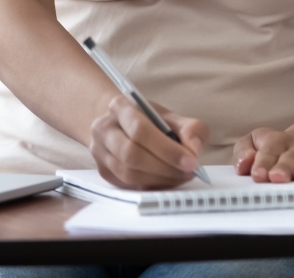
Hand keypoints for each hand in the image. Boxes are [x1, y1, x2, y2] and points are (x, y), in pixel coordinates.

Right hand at [89, 95, 207, 190]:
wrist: (121, 125)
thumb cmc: (148, 121)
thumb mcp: (170, 116)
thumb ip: (190, 128)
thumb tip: (193, 149)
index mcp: (119, 107)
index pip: (140, 130)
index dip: (167, 149)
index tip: (191, 161)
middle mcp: (104, 129)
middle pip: (131, 154)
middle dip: (164, 167)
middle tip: (188, 172)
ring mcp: (100, 152)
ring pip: (128, 174)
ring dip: (159, 179)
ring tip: (180, 176)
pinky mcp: (104, 172)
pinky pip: (128, 185)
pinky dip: (151, 186)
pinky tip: (166, 180)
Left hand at [233, 127, 293, 189]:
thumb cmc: (275, 150)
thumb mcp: (255, 143)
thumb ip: (243, 152)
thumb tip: (244, 164)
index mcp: (277, 141)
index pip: (270, 149)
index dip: (263, 162)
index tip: (258, 175)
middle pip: (292, 157)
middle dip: (285, 168)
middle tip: (276, 178)